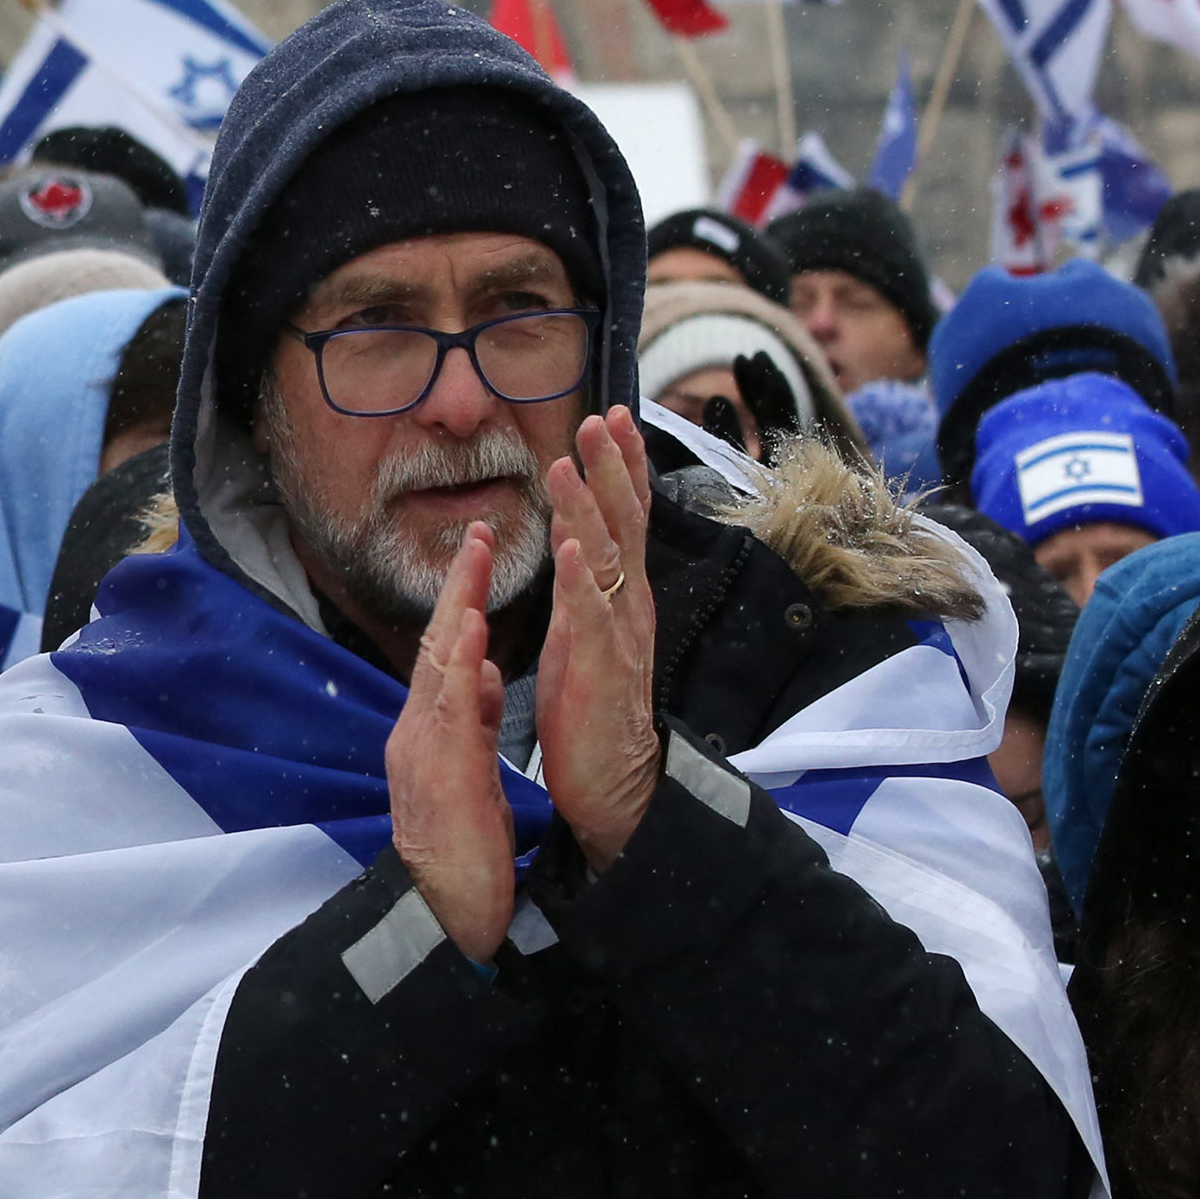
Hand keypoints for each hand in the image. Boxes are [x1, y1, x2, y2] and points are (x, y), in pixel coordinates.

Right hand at [386, 525, 517, 964]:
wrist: (442, 912)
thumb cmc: (462, 850)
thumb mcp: (472, 772)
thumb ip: (476, 721)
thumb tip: (489, 675)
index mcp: (429, 731)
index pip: (446, 655)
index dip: (462, 602)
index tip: (481, 554)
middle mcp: (418, 730)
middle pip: (437, 645)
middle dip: (458, 586)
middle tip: (477, 529)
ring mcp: (422, 748)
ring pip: (438, 666)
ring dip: (456, 607)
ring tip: (474, 557)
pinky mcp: (439, 770)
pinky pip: (450, 709)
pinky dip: (461, 664)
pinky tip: (472, 629)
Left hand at [535, 406, 661, 868]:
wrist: (617, 783)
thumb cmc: (595, 709)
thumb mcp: (587, 633)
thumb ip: (587, 586)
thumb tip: (579, 538)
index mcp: (623, 596)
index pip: (627, 518)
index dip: (623, 466)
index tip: (615, 416)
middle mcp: (630, 605)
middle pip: (626, 522)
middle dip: (614, 466)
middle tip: (603, 414)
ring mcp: (618, 633)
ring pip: (608, 557)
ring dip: (588, 507)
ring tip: (569, 462)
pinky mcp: (599, 667)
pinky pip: (591, 615)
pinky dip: (582, 577)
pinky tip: (573, 546)